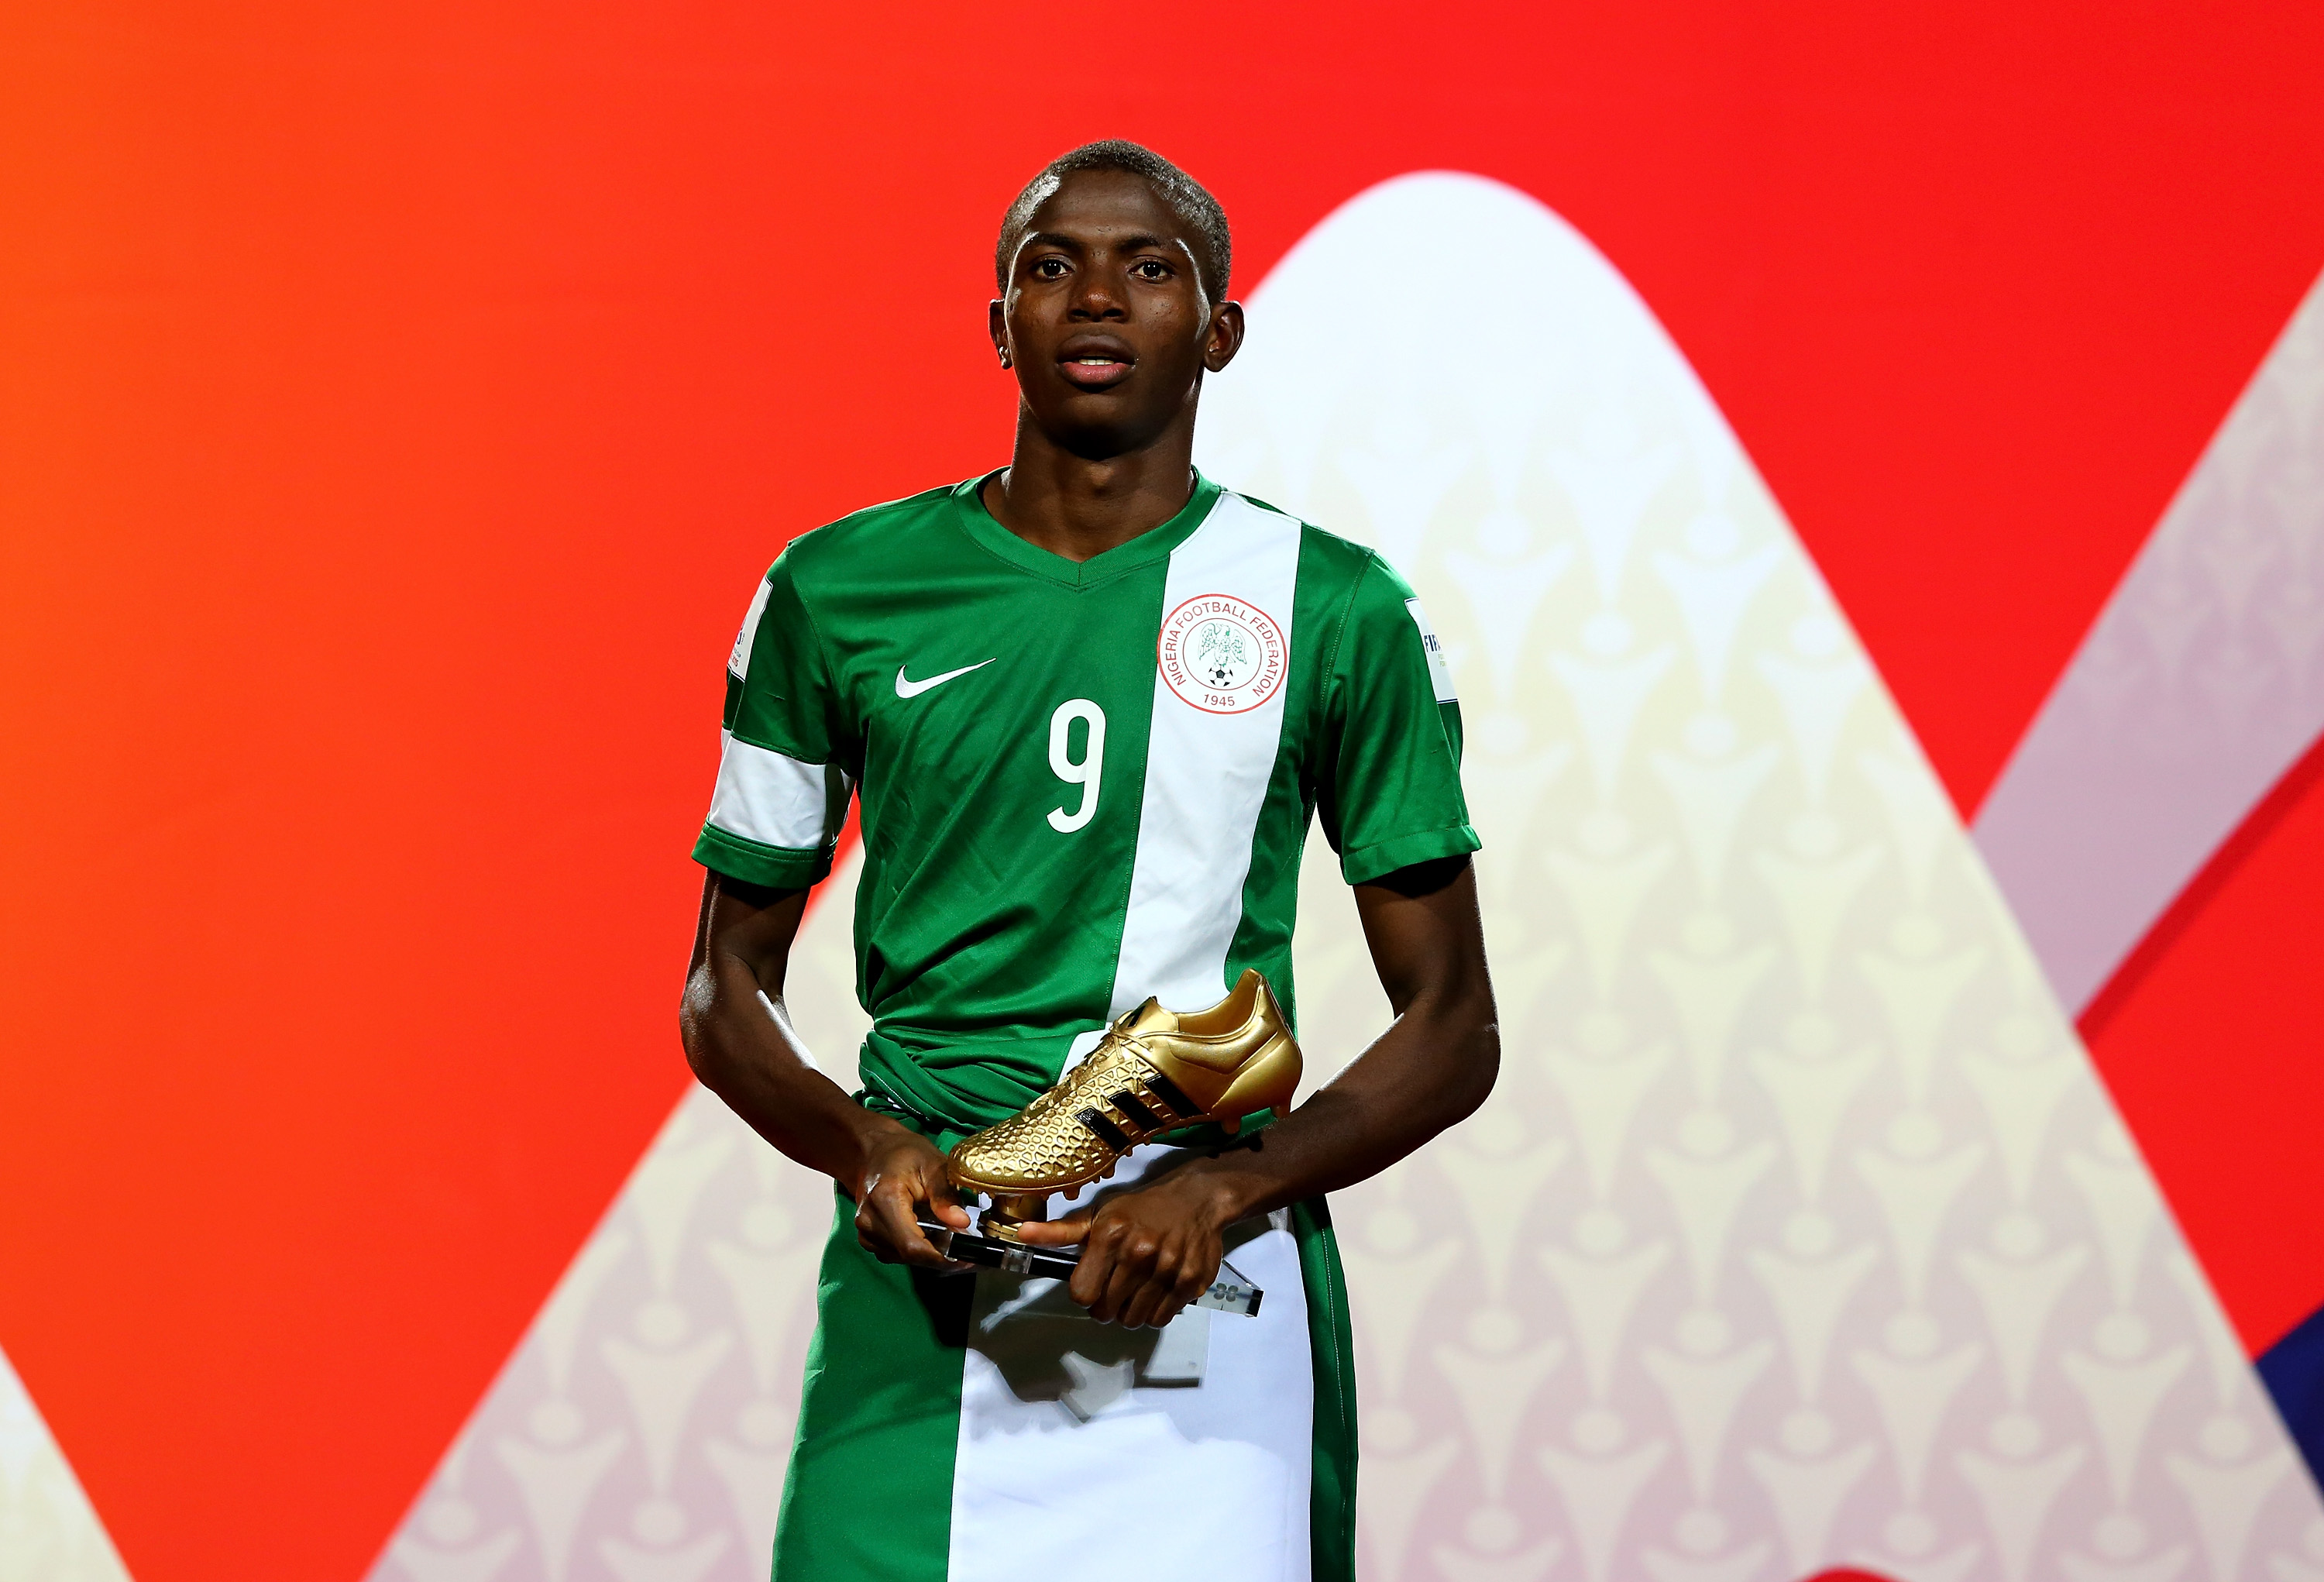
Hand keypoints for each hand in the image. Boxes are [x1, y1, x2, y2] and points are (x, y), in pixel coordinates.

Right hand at [852, 1120, 969, 1269]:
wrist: (876, 1151)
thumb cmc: (905, 1154)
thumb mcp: (932, 1164)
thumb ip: (945, 1194)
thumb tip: (962, 1223)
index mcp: (885, 1200)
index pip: (912, 1245)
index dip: (941, 1258)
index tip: (967, 1258)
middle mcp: (869, 1221)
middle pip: (909, 1255)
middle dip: (941, 1257)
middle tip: (970, 1250)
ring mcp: (865, 1232)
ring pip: (904, 1258)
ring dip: (930, 1254)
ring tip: (953, 1240)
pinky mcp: (868, 1238)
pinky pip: (896, 1254)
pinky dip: (918, 1250)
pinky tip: (933, 1237)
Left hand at [1013, 1166, 1237, 1326]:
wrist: (1197, 1198)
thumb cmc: (1142, 1208)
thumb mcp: (1100, 1214)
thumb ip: (1061, 1232)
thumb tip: (1022, 1234)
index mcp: (1110, 1235)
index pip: (1082, 1293)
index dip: (1084, 1294)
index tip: (1092, 1285)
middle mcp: (1139, 1253)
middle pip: (1107, 1311)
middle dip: (1106, 1305)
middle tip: (1114, 1288)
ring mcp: (1167, 1269)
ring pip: (1134, 1320)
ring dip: (1130, 1312)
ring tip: (1135, 1290)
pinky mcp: (1190, 1282)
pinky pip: (1160, 1318)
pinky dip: (1154, 1312)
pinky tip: (1155, 1291)